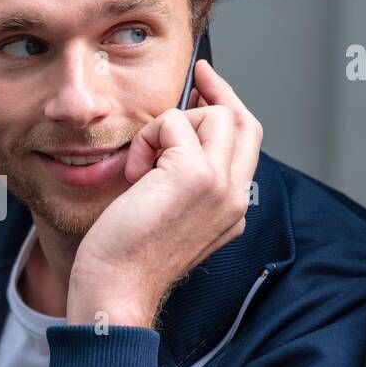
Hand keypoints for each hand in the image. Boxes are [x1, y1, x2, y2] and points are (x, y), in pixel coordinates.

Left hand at [66, 60, 262, 327]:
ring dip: (170, 127)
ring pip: (214, 114)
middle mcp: (235, 198)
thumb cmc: (127, 258)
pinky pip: (173, 123)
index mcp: (232, 210)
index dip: (229, 106)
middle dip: (216, 93)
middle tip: (193, 78)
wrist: (116, 288)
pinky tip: (134, 175)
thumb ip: (185, 181)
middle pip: (243, 121)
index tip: (207, 85)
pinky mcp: (195, 175)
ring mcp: (220, 186)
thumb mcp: (167, 214)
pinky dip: (146, 139)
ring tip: (143, 166)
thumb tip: (179, 131)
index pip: (248, 143)